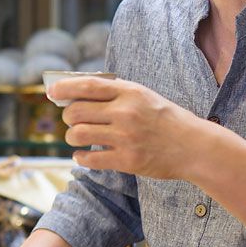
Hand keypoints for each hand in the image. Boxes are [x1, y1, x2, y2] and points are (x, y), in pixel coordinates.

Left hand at [53, 75, 205, 179]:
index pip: (86, 86)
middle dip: (68, 116)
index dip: (64, 88)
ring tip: (77, 138)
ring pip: (77, 135)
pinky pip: (89, 159)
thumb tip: (76, 91)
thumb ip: (115, 92)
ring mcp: (125, 138)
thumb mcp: (143, 95)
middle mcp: (125, 113)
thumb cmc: (165, 119)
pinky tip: (83, 155)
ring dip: (71, 137)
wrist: (194, 146)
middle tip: (72, 120)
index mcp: (129, 92)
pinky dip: (80, 158)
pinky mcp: (127, 160)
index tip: (51, 92)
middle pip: (75, 112)